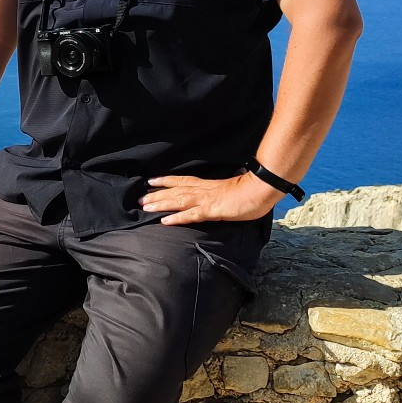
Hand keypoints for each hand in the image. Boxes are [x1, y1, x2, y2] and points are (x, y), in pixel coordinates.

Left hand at [142, 172, 282, 224]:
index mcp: (207, 184)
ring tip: (145, 207)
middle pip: (175, 190)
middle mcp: (203, 190)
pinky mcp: (212, 210)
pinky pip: (191, 215)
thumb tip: (221, 186)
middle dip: (156, 194)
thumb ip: (222, 189)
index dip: (165, 181)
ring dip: (160, 204)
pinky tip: (164, 221)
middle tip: (139, 199)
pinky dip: (177, 218)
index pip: (182, 180)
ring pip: (178, 200)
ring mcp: (206, 200)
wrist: (262, 189)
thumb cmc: (250, 189)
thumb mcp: (232, 188)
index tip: (150, 181)